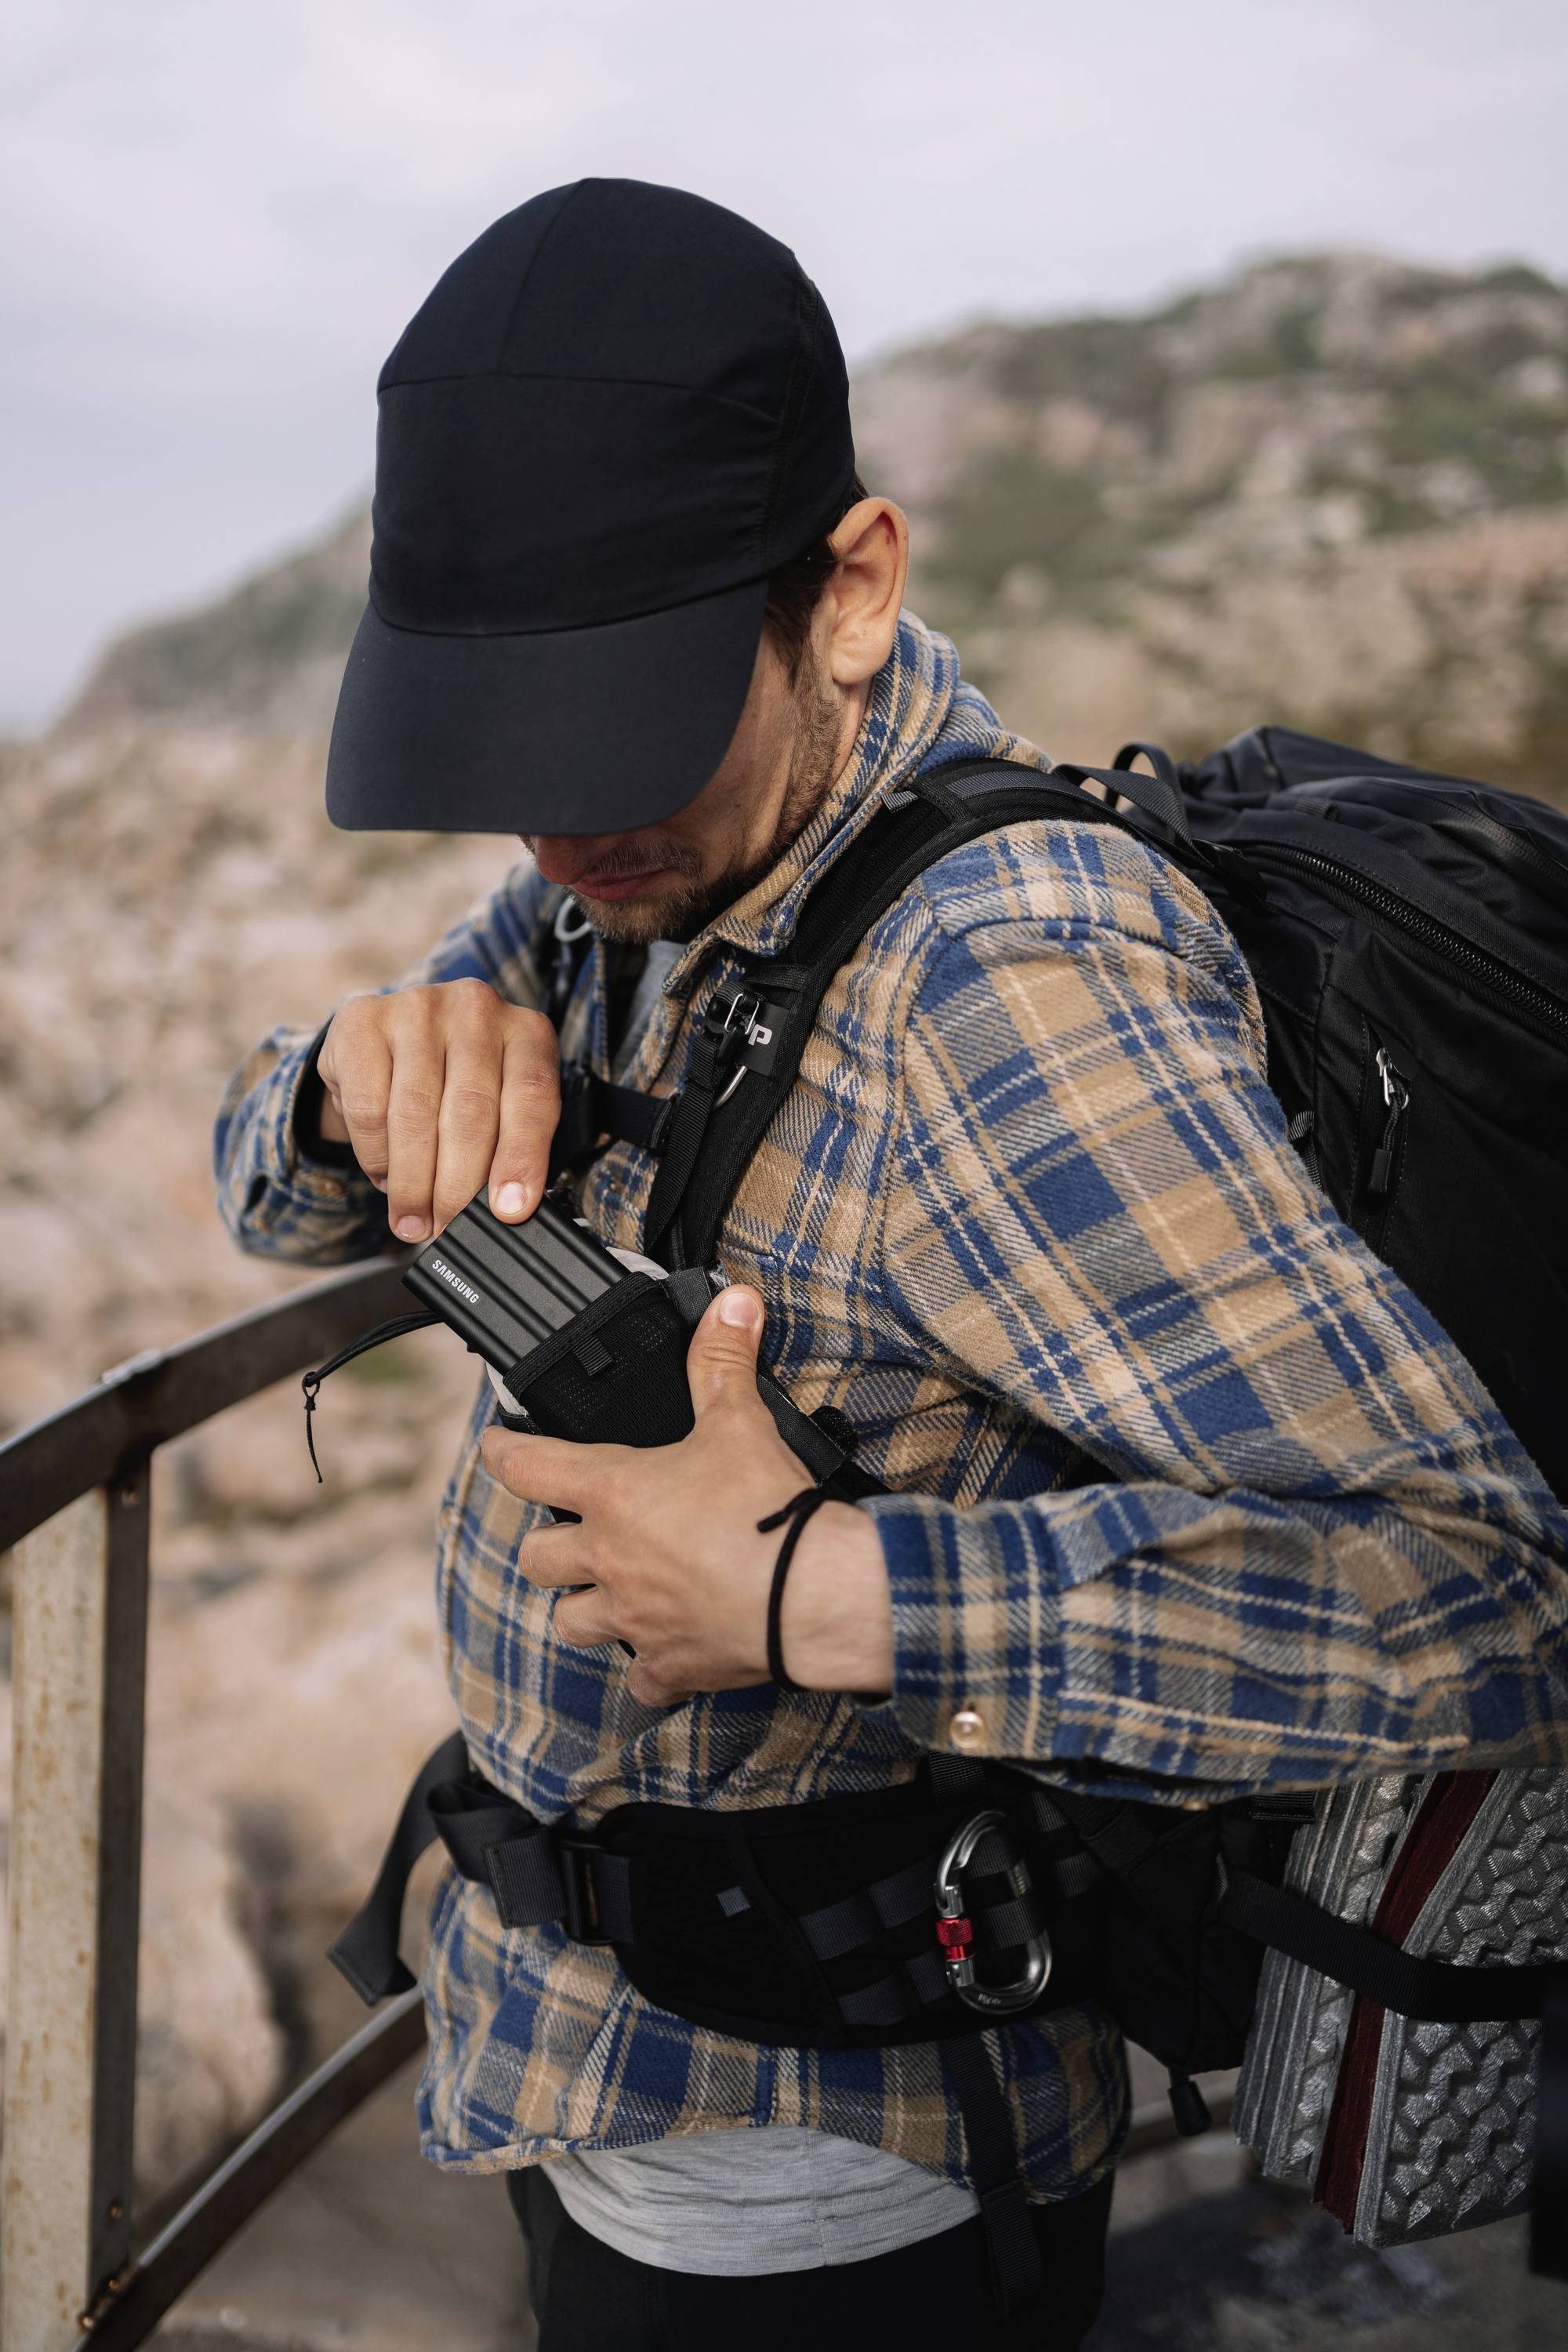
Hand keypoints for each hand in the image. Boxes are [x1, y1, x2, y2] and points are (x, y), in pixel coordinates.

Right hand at [316, 980, 559, 1242]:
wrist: (391, 1041)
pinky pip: (369, 1108)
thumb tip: (504, 1211)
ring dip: (413, 1184)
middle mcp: (476, 1008)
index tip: (509, 1210)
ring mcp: (418, 1008)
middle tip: (447, 1226)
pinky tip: (385, 1177)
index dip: (522, 1159)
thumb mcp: (500, 1105)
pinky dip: (376, 1156)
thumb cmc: (458, 1084)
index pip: (533, 1099)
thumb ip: (510, 1146)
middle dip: (457, 1187)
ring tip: (413, 1222)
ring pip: (415, 1115)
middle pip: (470, 1113)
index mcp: (527, 1032)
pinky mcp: (363, 1021)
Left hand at [479, 1285, 893, 1707]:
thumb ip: (724, 1361)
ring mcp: (634, 1618)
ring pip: (570, 1623)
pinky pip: (640, 1680)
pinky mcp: (671, 1665)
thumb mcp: (742, 1422)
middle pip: (537, 1559)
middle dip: (547, 1545)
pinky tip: (668, 1651)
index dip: (503, 1451)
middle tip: (570, 1532)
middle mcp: (608, 1560)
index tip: (496, 1446)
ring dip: (583, 1607)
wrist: (812, 1595)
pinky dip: (649, 1669)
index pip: (527, 1467)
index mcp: (613, 1494)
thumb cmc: (769, 1509)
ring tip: (609, 1592)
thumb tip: (733, 1303)